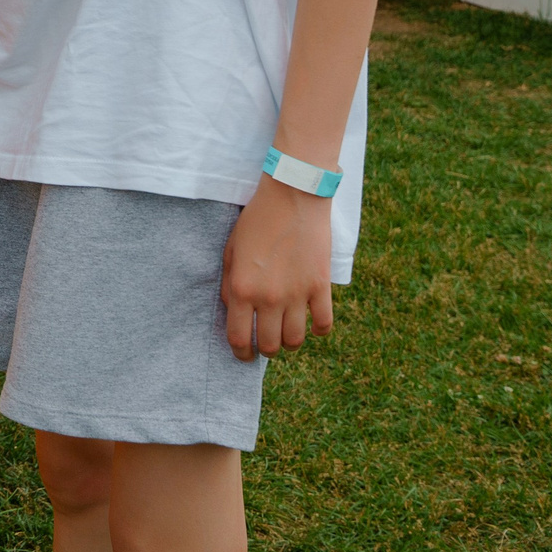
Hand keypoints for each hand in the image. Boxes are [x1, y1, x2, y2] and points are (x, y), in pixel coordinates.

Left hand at [220, 177, 335, 360]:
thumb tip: (233, 311)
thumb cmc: (256, 221)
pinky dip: (318, 331)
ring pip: (296, 341)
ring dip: (290, 343)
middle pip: (269, 345)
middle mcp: (268, 297)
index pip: (239, 338)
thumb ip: (228, 284)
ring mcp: (297, 294)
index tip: (244, 355)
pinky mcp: (320, 287)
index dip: (240, 353)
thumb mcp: (230, 250)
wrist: (292, 197)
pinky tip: (312, 325)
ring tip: (286, 334)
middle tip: (265, 344)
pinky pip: (324, 325)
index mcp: (241, 288)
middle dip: (265, 350)